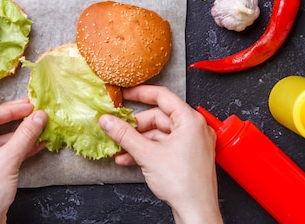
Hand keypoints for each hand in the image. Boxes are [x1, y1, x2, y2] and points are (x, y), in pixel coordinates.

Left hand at [0, 99, 46, 223]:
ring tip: (37, 127)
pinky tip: (33, 145)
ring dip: (17, 136)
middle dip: (14, 121)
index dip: (11, 110)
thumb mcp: (8, 160)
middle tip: (32, 111)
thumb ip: (24, 135)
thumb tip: (38, 116)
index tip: (29, 105)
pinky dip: (13, 150)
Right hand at [99, 85, 222, 223]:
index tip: (125, 94)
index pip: (163, 96)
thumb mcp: (147, 154)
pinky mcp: (188, 157)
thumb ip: (124, 135)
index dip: (141, 93)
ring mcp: (193, 143)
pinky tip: (129, 158)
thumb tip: (108, 121)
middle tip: (118, 130)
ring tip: (120, 149)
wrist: (196, 212)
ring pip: (159, 134)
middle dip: (135, 127)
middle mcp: (195, 129)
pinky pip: (164, 146)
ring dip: (138, 141)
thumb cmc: (184, 184)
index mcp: (190, 120)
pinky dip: (147, 150)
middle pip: (158, 118)